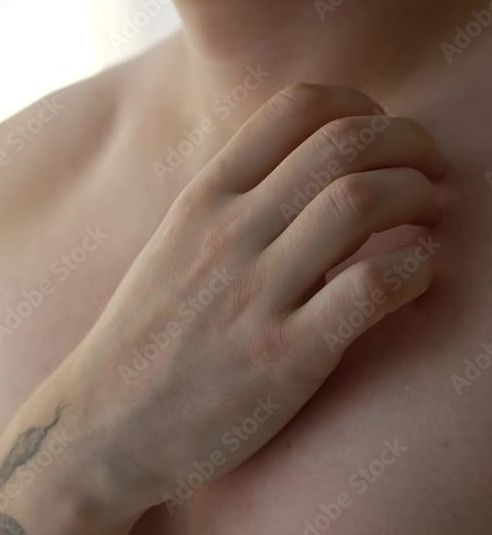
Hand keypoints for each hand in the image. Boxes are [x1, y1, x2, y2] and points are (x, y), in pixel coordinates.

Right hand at [71, 83, 443, 515]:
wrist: (102, 428)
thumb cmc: (146, 340)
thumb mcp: (173, 248)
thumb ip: (234, 204)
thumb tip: (310, 172)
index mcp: (203, 200)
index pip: (296, 108)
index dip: (361, 106)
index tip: (382, 133)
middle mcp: (229, 234)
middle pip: (342, 145)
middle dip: (408, 143)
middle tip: (430, 169)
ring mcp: (255, 296)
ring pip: (361, 202)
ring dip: (418, 195)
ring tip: (432, 214)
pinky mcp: (284, 360)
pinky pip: (371, 287)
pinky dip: (415, 266)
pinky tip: (420, 272)